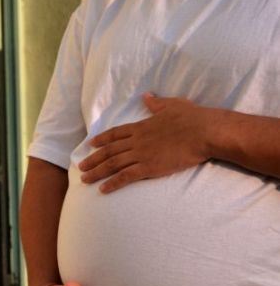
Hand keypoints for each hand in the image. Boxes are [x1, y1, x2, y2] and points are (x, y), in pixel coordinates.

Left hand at [78, 93, 210, 192]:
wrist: (204, 132)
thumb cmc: (192, 117)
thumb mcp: (172, 105)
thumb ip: (156, 103)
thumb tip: (147, 96)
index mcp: (141, 126)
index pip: (115, 134)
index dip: (101, 140)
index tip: (90, 144)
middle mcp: (137, 141)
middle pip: (109, 151)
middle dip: (93, 159)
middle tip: (80, 166)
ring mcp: (141, 154)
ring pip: (112, 164)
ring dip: (97, 172)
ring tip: (85, 179)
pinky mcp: (149, 168)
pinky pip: (126, 177)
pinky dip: (112, 183)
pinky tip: (102, 190)